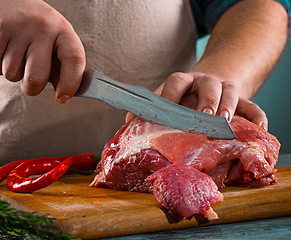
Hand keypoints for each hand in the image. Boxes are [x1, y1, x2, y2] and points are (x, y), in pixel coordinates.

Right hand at [0, 0, 85, 101]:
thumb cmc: (33, 25)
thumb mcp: (53, 36)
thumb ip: (60, 62)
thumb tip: (64, 93)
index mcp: (63, 29)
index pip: (74, 59)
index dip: (70, 83)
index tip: (63, 98)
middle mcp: (43, 28)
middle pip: (37, 76)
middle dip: (32, 89)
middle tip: (31, 85)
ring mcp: (18, 29)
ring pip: (13, 74)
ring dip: (12, 74)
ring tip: (15, 56)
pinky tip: (3, 50)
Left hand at [126, 72, 267, 129]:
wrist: (208, 87)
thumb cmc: (183, 99)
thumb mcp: (165, 100)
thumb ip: (148, 111)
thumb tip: (127, 126)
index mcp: (182, 81)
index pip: (176, 82)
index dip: (170, 96)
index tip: (165, 113)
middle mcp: (204, 81)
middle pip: (208, 84)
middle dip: (206, 100)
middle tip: (204, 117)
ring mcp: (224, 88)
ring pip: (230, 91)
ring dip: (229, 106)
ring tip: (225, 122)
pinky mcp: (242, 99)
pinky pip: (253, 105)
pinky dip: (257, 116)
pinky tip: (258, 128)